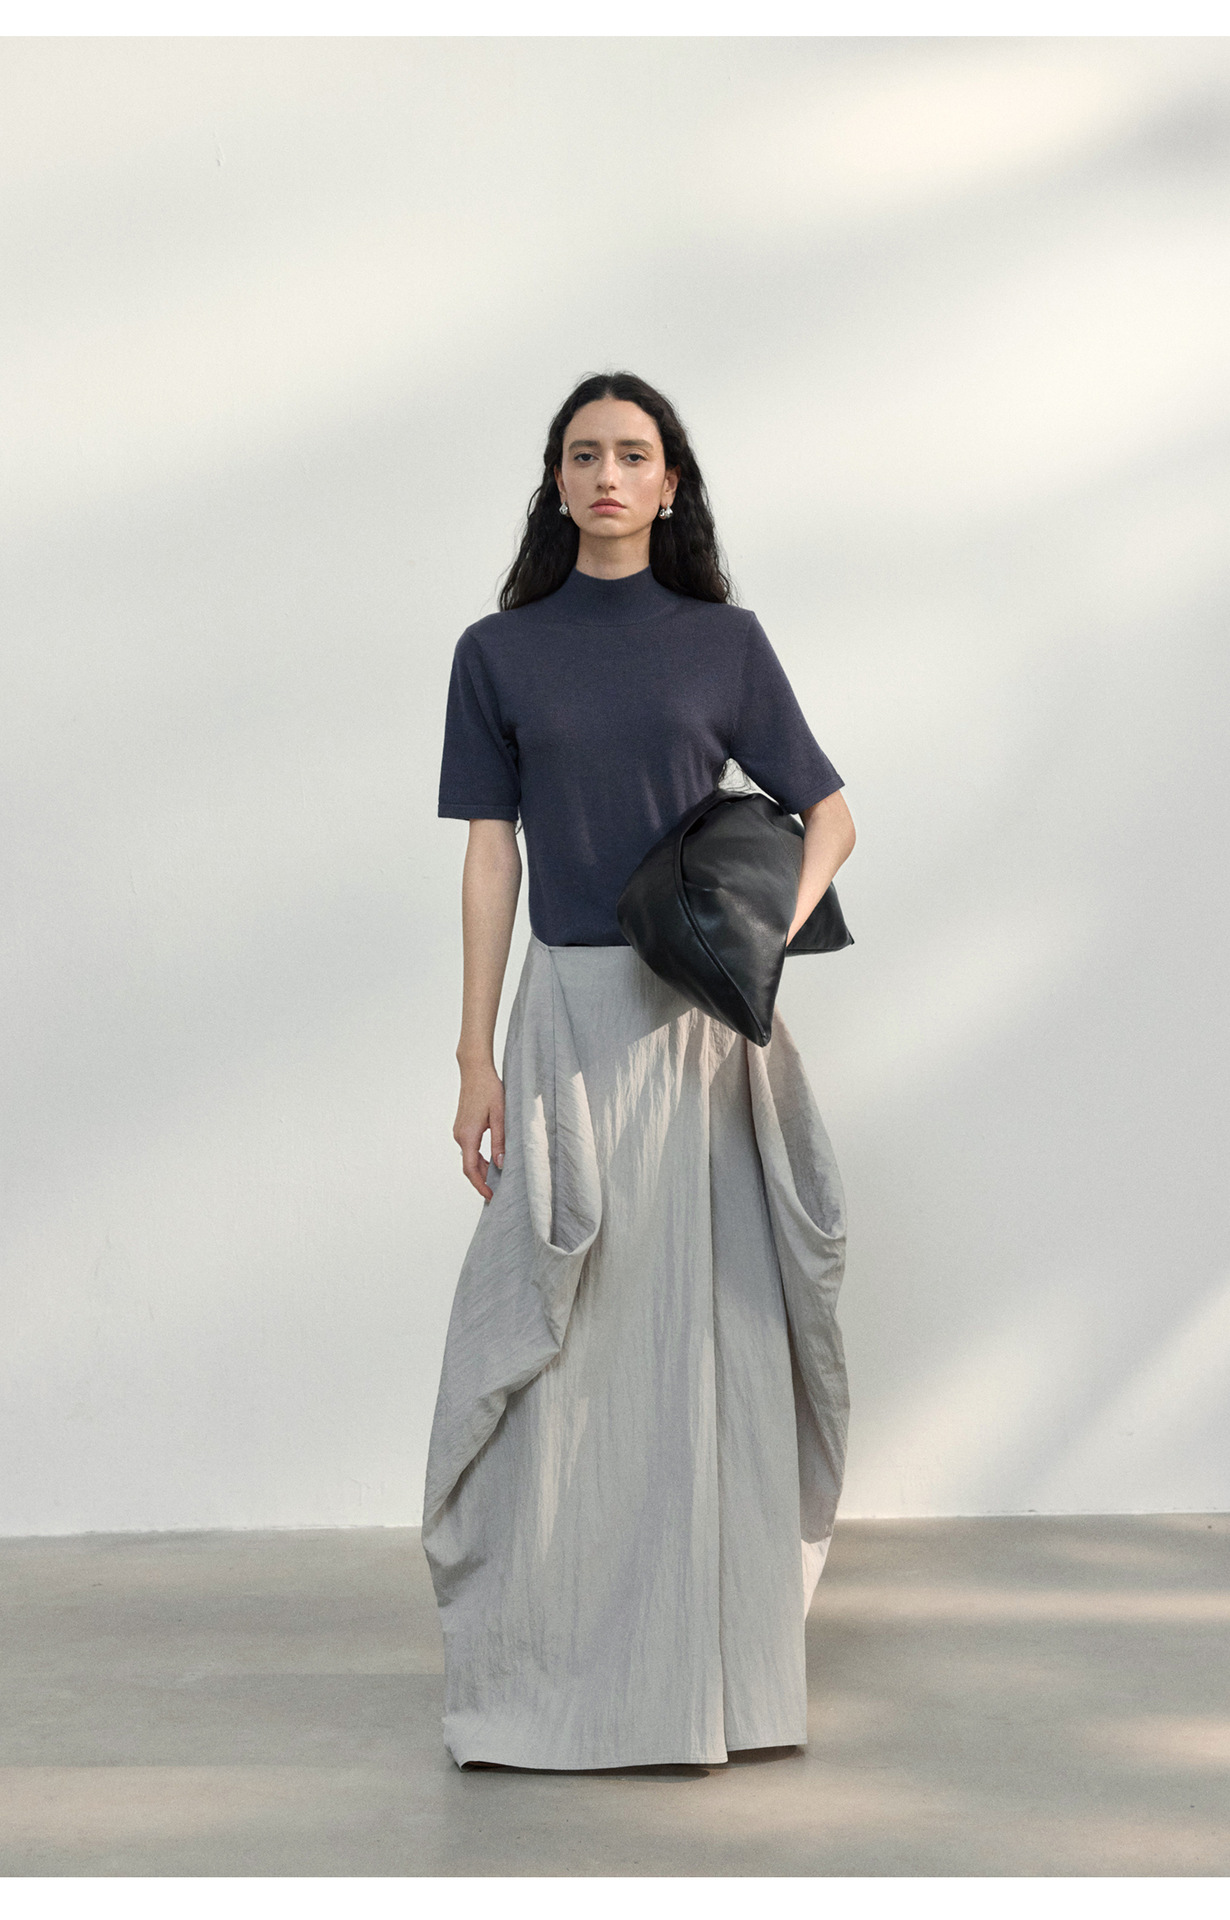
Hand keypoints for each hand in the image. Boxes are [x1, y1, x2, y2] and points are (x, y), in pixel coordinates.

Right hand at [453, 1060, 505, 1202]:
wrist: (475, 1070)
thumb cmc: (489, 1089)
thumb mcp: (500, 1116)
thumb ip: (500, 1141)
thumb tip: (501, 1164)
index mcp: (468, 1135)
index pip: (471, 1169)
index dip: (480, 1185)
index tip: (490, 1196)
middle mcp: (459, 1135)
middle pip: (469, 1166)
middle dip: (482, 1180)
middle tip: (498, 1192)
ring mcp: (459, 1131)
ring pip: (469, 1157)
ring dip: (482, 1169)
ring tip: (498, 1179)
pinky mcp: (462, 1126)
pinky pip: (469, 1148)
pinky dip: (479, 1158)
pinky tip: (492, 1161)